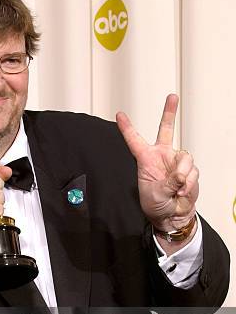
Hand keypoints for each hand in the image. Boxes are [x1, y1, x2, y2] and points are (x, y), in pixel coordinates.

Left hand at [116, 94, 198, 231]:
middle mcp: (161, 157)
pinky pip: (192, 171)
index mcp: (146, 160)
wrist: (172, 216)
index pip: (134, 141)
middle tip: (172, 97)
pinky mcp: (189, 170)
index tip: (120, 115)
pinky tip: (182, 192)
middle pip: (166, 129)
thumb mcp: (156, 194)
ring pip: (185, 157)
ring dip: (183, 174)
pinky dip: (189, 183)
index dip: (127, 128)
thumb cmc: (156, 205)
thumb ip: (169, 182)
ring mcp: (176, 162)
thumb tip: (182, 174)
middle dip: (170, 112)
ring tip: (177, 189)